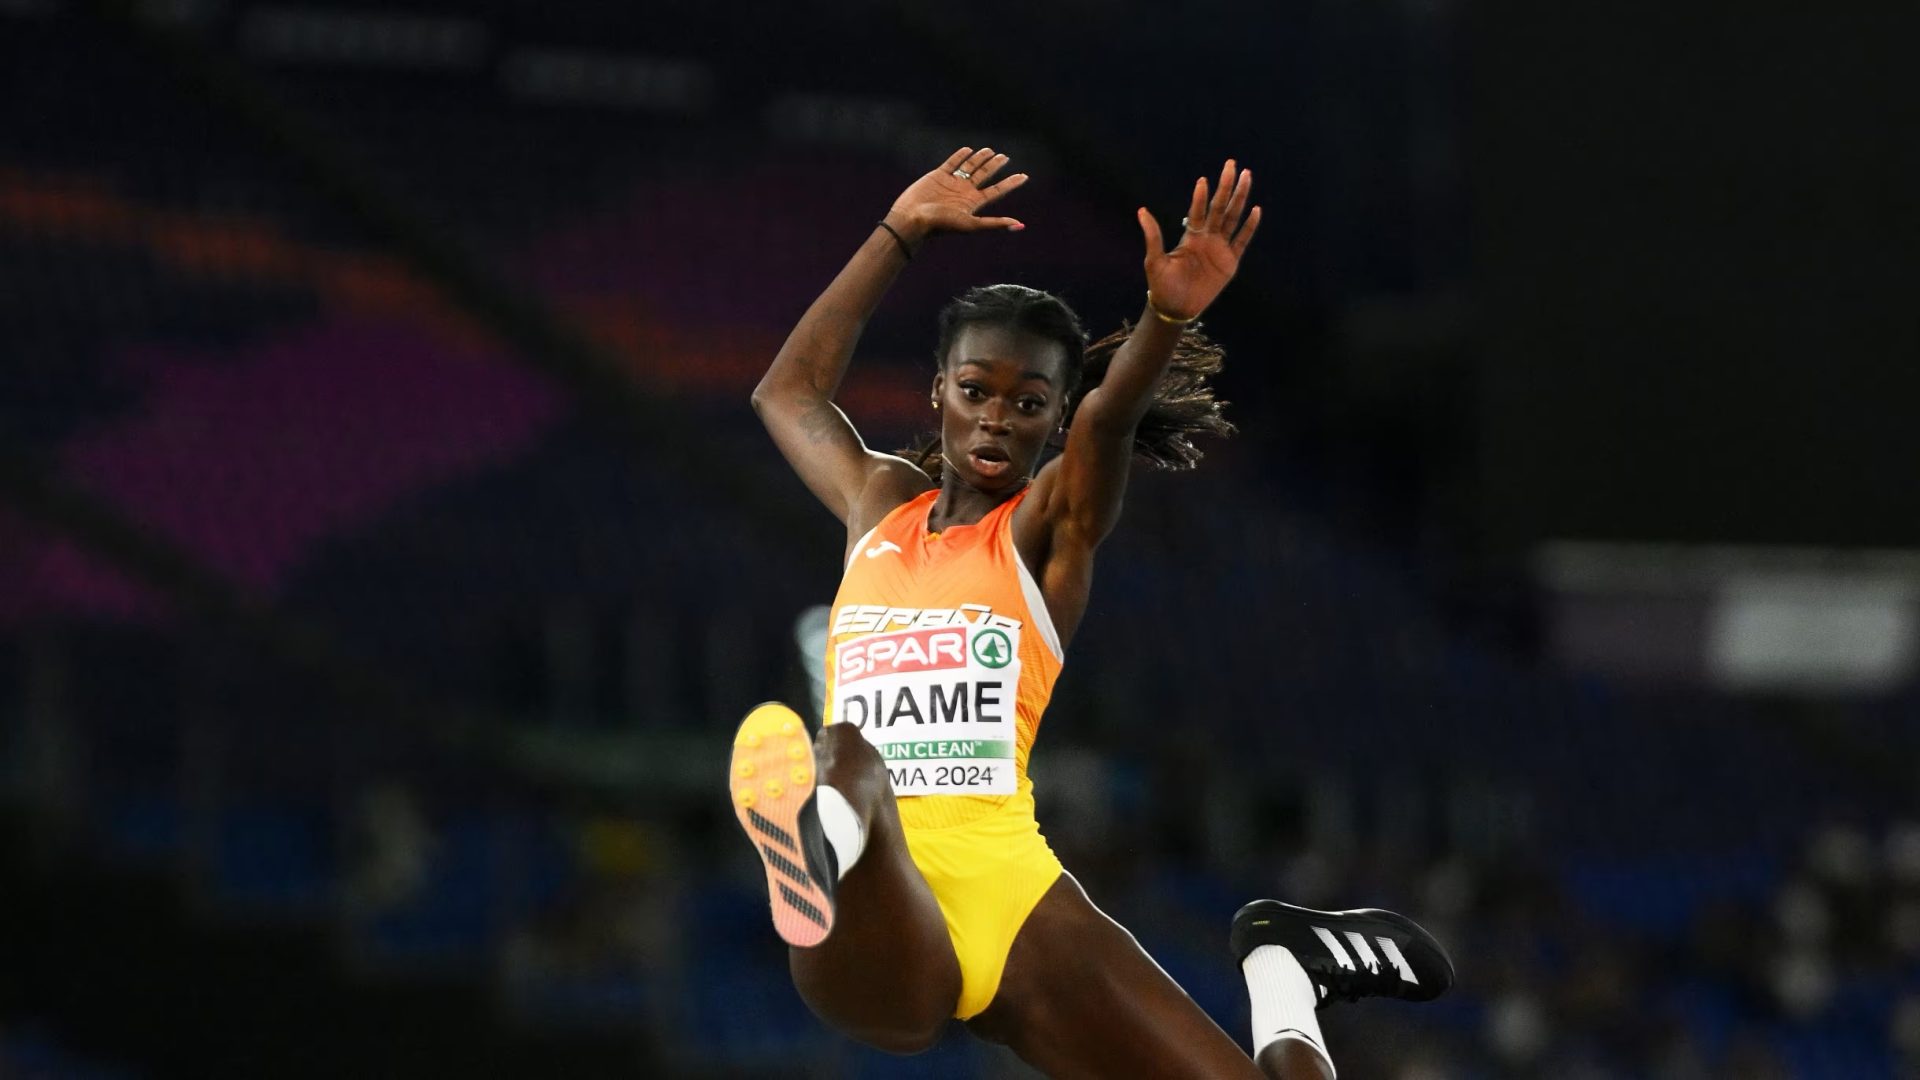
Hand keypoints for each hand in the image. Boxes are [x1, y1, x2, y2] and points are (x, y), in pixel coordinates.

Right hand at [885, 147, 1028, 243]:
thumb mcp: (971, 225)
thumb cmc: (941, 224)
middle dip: (995, 166)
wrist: (913, 218)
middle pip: (984, 175)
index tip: (1025, 176)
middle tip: (1005, 157)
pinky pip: (951, 163)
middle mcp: (964, 192)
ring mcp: (951, 183)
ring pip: (969, 167)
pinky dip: (960, 156)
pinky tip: (968, 150)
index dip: (1011, 183)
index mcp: (973, 203)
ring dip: (980, 158)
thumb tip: (1020, 225)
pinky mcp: (937, 176)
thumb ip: (994, 223)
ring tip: (991, 151)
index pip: (997, 190)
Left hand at [1137, 160, 1260, 321]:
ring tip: (1247, 177)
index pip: (1198, 210)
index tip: (1203, 180)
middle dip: (1226, 186)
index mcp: (1190, 236)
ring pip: (1233, 217)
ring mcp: (1220, 248)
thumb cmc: (1162, 285)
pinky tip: (1255, 210)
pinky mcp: (1230, 262)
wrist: (1175, 308)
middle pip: (1220, 207)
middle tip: (1232, 164)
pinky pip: (1242, 241)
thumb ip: (1153, 236)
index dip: (1201, 196)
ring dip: (1240, 198)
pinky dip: (1249, 227)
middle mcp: (1207, 238)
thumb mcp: (1154, 260)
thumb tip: (1141, 211)